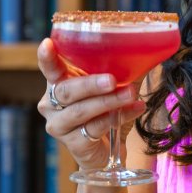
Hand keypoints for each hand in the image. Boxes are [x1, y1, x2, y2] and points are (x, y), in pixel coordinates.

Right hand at [37, 38, 147, 170]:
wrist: (108, 148)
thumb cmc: (106, 110)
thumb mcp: (111, 85)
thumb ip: (118, 68)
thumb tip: (145, 49)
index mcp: (58, 82)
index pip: (49, 67)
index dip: (47, 57)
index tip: (48, 44)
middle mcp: (51, 103)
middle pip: (65, 90)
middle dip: (90, 84)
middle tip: (112, 80)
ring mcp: (59, 125)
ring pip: (80, 111)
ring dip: (108, 101)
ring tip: (130, 94)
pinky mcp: (72, 144)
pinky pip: (94, 127)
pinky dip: (118, 116)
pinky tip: (135, 109)